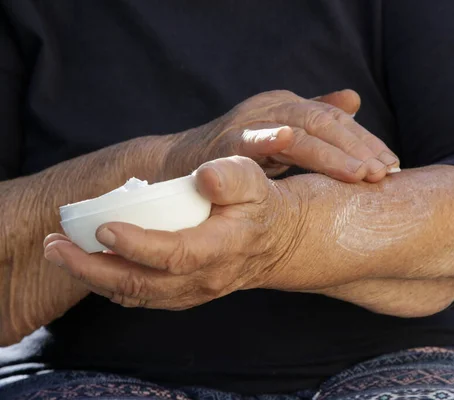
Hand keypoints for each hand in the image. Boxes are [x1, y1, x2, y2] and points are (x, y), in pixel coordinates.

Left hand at [43, 156, 305, 309]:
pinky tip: (87, 264)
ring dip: (92, 277)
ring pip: (136, 295)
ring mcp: (192, 292)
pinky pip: (140, 297)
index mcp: (224, 247)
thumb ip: (232, 176)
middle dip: (93, 267)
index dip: (138, 245)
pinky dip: (108, 284)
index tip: (102, 227)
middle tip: (56, 246)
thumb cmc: (255, 202)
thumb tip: (204, 177)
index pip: (177, 254)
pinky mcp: (181, 295)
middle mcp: (206, 278)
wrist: (270, 239)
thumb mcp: (252, 180)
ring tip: (59, 252)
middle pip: (143, 284)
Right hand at [163, 90, 399, 182]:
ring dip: (331, 153)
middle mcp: (273, 108)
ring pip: (298, 130)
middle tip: (385, 173)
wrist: (179, 167)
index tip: (392, 168)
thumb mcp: (281, 137)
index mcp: (289, 107)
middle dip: (358, 149)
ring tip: (362, 174)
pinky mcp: (225, 142)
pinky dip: (271, 138)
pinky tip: (291, 141)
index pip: (337, 121)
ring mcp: (249, 122)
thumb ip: (315, 121)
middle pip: (325, 122)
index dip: (366, 143)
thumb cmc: (235, 157)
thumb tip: (354, 100)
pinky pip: (250, 139)